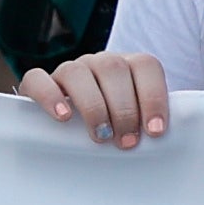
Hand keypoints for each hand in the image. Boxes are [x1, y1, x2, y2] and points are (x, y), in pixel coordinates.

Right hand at [25, 50, 174, 147]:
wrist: (71, 126)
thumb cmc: (114, 128)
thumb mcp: (135, 122)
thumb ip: (149, 122)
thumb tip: (165, 140)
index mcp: (128, 67)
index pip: (145, 66)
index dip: (153, 97)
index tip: (154, 131)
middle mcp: (99, 62)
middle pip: (113, 68)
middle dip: (124, 108)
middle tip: (127, 142)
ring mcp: (68, 69)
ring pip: (78, 72)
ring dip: (93, 106)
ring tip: (101, 136)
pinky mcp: (38, 82)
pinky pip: (39, 79)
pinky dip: (50, 96)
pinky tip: (63, 118)